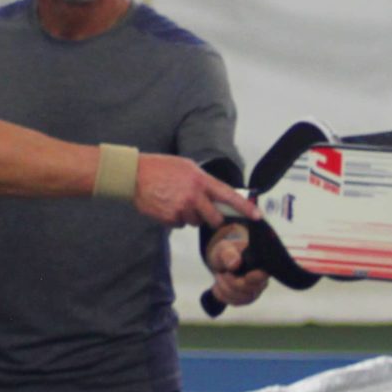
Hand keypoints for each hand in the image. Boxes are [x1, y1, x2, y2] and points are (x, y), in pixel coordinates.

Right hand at [135, 153, 253, 229]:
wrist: (134, 175)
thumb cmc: (161, 168)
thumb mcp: (187, 167)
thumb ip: (203, 181)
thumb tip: (217, 195)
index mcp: (201, 180)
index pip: (228, 196)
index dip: (245, 207)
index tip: (257, 216)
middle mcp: (194, 196)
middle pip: (214, 219)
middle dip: (212, 218)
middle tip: (202, 210)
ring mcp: (181, 209)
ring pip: (195, 222)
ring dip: (190, 216)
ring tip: (176, 201)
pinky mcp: (170, 219)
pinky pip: (180, 224)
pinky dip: (176, 218)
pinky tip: (167, 205)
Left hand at [202, 225, 270, 306]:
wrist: (221, 261)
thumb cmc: (226, 252)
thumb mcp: (224, 249)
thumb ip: (229, 254)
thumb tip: (235, 264)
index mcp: (260, 264)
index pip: (263, 275)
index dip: (254, 278)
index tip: (244, 276)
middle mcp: (262, 280)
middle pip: (250, 290)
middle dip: (232, 282)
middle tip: (224, 272)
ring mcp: (255, 291)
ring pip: (242, 298)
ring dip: (225, 288)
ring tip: (220, 276)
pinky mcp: (246, 299)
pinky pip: (235, 302)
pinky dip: (222, 295)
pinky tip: (218, 286)